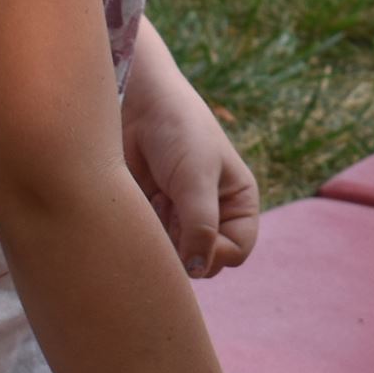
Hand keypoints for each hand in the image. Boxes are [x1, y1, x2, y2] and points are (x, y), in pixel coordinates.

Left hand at [120, 27, 258, 277]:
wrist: (135, 102)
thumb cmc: (176, 131)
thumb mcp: (195, 178)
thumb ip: (200, 226)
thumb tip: (196, 270)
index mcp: (237, 202)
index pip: (236, 251)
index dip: (215, 254)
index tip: (190, 239)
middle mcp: (212, 213)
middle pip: (204, 259)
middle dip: (185, 246)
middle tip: (168, 215)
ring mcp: (180, 216)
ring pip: (175, 255)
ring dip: (163, 238)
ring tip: (155, 201)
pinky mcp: (152, 215)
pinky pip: (151, 243)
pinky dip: (145, 232)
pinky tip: (141, 203)